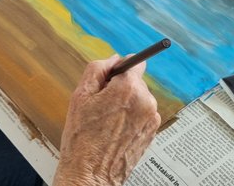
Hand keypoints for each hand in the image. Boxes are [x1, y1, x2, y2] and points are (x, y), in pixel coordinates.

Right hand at [53, 57, 160, 185]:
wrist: (91, 174)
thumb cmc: (82, 139)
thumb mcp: (80, 96)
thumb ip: (97, 69)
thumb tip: (112, 59)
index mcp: (128, 88)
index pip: (135, 62)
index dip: (119, 69)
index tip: (110, 77)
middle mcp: (145, 101)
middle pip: (136, 81)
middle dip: (120, 88)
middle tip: (101, 105)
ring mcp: (151, 118)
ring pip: (139, 98)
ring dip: (126, 104)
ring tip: (107, 122)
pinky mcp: (152, 131)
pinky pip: (142, 114)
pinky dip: (131, 118)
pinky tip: (115, 131)